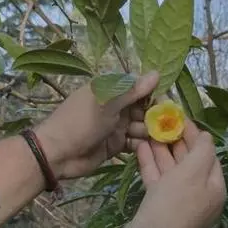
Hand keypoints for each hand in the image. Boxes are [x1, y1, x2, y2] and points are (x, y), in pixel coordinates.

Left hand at [34, 71, 158, 179]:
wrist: (57, 154)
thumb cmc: (79, 122)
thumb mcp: (106, 102)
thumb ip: (132, 90)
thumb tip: (157, 73)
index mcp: (110, 90)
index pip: (139, 87)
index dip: (155, 94)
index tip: (170, 102)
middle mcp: (114, 106)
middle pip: (143, 108)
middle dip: (156, 115)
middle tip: (170, 124)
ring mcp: (115, 126)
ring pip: (141, 126)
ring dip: (151, 131)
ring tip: (161, 138)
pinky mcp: (114, 145)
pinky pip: (134, 142)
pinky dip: (142, 144)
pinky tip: (151, 147)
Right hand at [123, 119, 226, 227]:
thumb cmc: (175, 204)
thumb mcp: (194, 172)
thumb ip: (203, 150)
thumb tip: (206, 136)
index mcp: (214, 187)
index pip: (208, 155)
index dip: (195, 135)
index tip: (181, 118)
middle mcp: (199, 194)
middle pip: (189, 161)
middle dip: (176, 141)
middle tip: (163, 122)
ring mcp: (177, 201)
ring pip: (170, 169)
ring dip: (161, 149)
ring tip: (149, 130)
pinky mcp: (158, 205)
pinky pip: (157, 179)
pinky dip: (151, 163)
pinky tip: (141, 148)